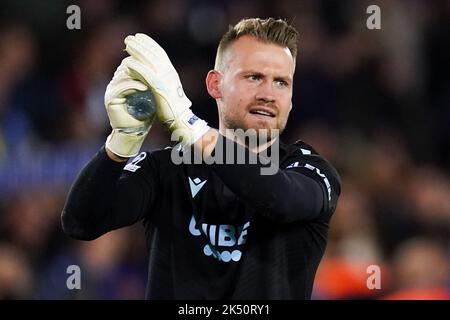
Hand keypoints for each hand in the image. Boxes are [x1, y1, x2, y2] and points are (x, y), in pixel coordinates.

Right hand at [105, 58, 155, 157]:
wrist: (134, 133)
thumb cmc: (144, 115)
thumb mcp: (148, 96)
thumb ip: (149, 83)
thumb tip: (159, 70)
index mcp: (122, 80)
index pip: (130, 64)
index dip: (141, 61)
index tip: (155, 61)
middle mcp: (115, 83)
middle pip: (126, 67)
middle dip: (140, 66)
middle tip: (154, 67)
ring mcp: (111, 90)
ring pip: (123, 75)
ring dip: (138, 75)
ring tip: (151, 77)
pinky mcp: (111, 99)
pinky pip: (121, 87)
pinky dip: (133, 86)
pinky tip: (144, 87)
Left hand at [123, 33, 208, 150]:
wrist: (181, 120)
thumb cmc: (172, 109)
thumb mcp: (167, 91)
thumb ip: (160, 81)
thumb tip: (150, 76)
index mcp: (171, 73)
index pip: (160, 54)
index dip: (150, 44)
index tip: (139, 38)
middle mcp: (170, 74)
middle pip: (154, 54)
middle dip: (141, 44)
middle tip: (129, 38)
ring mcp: (165, 80)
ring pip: (150, 61)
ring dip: (138, 51)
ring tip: (127, 45)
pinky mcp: (160, 88)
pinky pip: (146, 74)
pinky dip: (137, 67)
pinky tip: (128, 62)